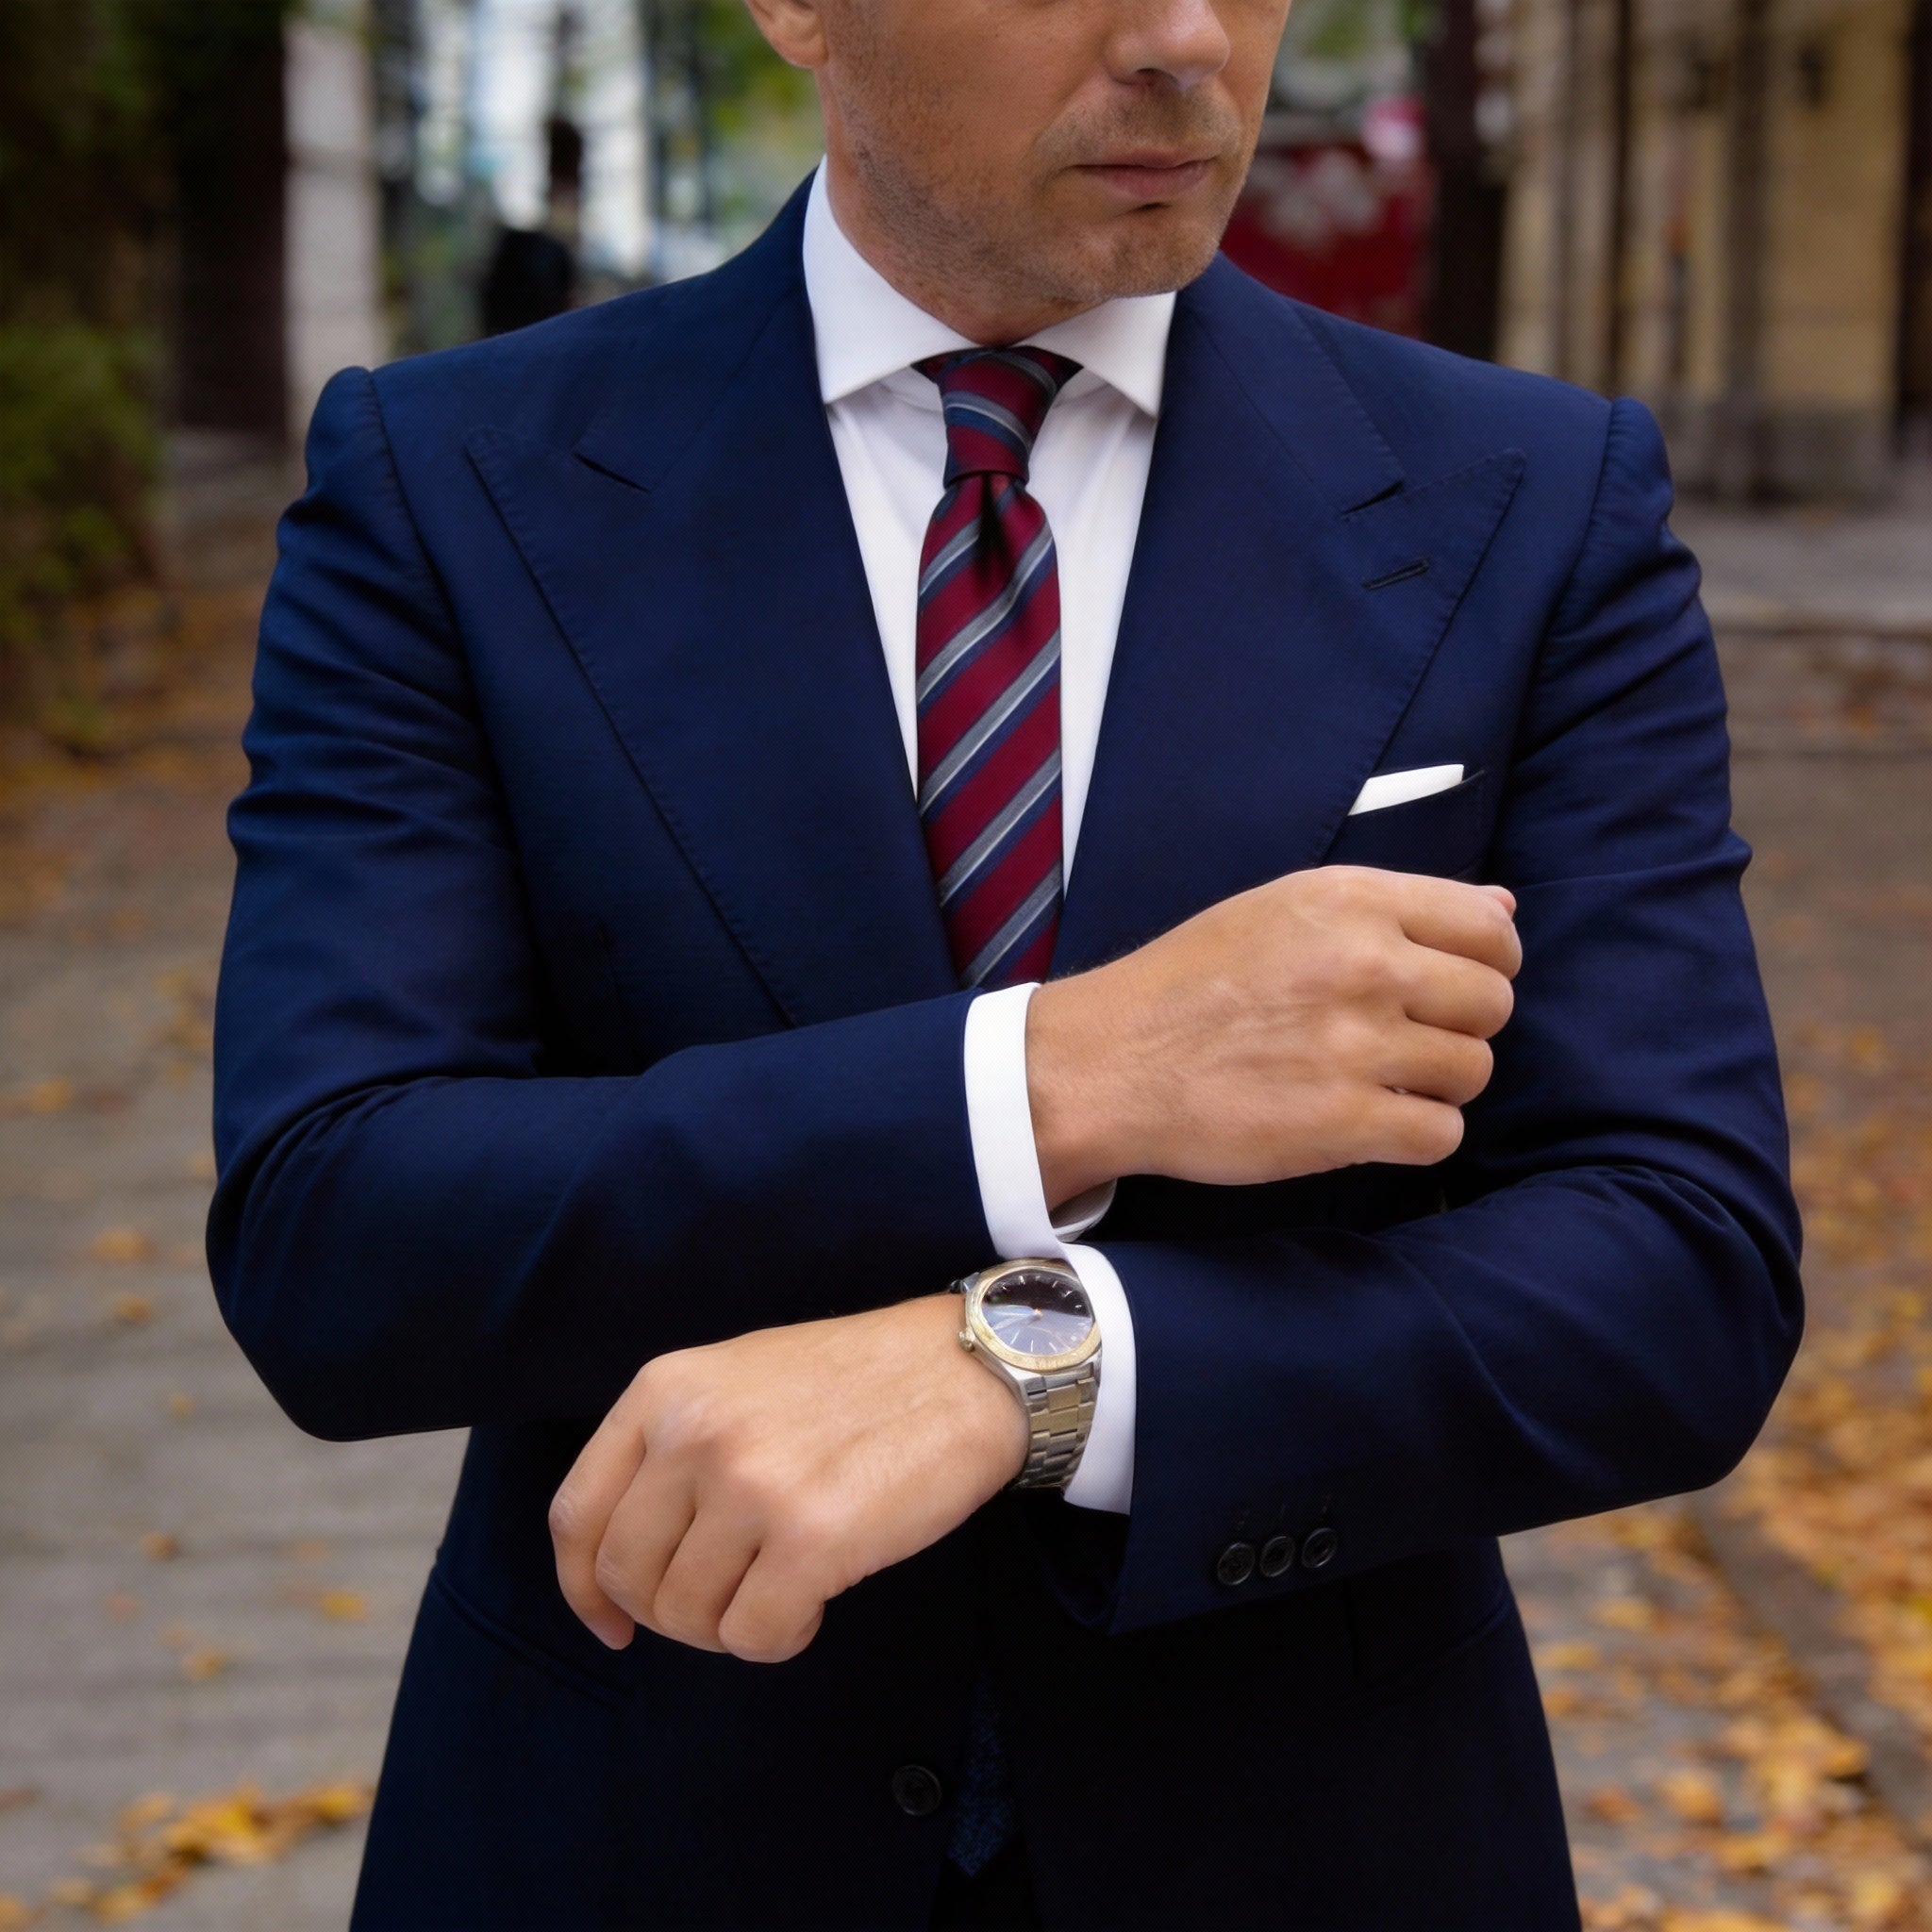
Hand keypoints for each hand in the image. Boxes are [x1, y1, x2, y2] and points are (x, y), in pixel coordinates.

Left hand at [549, 1295, 1027, 1662]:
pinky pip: (753, 1637)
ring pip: (686, 1615)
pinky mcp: (811, 1537)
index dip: (582, 1588)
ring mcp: (750, 1485)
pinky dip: (780, 1640)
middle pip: (626, 1576)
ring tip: (781, 1591)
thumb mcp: (738, 1381)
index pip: (577, 1515)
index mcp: (665, 1390)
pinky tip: (813, 1606)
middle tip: (725, 1604)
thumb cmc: (856, 1382)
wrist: (966, 1369)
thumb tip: (629, 1562)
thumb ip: (674, 1448)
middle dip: (668, 1616)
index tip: (612, 1624)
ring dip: (729, 1627)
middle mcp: (694, 1433)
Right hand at [1027, 866, 1520, 1205]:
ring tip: (1381, 1082)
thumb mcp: (1283, 909)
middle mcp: (1364, 964)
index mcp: (1351, 901)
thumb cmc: (1191, 982)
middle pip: (1492, 1002)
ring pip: (1474, 1070)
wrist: (1111, 1062)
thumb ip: (1393, 906)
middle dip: (1461, 1026)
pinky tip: (1371, 1123)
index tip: (1452, 985)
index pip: (1491, 927)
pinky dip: (1416, 1136)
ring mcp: (1358, 1045)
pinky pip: (1442, 1134)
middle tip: (1407, 1040)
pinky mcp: (1345, 1122)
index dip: (1488, 962)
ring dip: (1438, 1084)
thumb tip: (1504, 907)